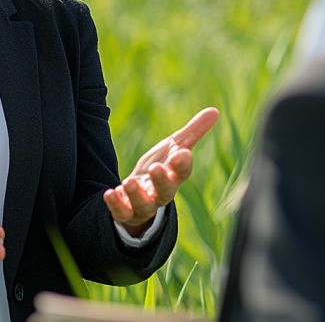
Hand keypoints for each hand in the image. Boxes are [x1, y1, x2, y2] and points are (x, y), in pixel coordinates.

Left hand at [103, 107, 218, 236]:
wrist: (139, 196)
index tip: (182, 153)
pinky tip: (109, 193)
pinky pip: (122, 213)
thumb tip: (215, 111)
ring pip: (144, 205)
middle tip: (155, 168)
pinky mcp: (126, 212)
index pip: (183, 173)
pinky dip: (116, 205)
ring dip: (137, 195)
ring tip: (129, 182)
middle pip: (166, 192)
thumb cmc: (162, 168)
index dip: (183, 165)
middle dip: (162, 181)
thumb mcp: (175, 148)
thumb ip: (193, 132)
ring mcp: (144, 205)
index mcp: (174, 177)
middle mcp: (161, 193)